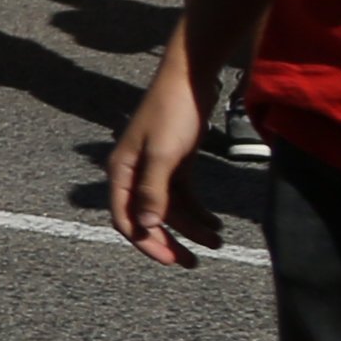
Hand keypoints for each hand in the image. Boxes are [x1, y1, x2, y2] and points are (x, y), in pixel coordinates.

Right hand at [106, 42, 225, 268]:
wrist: (191, 77)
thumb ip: (152, 190)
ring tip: (217, 243)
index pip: (125, 219)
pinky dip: (198, 212)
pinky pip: (184, 196)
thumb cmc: (172, 112)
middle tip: (193, 262)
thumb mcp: (163, 153)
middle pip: (148, 218)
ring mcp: (155, 169)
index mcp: (122, 173)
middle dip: (171, 241)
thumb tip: (145, 225)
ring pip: (170, 209)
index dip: (146, 242)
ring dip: (191, 228)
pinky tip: (215, 224)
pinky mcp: (175, 163)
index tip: (171, 260)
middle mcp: (134, 174)